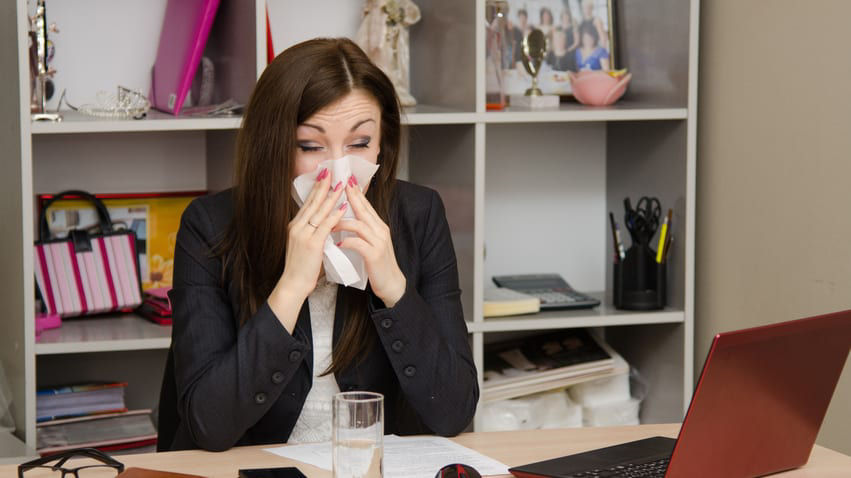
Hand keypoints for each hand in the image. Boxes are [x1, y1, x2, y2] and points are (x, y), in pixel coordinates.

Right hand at [271, 169, 347, 309]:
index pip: (308, 203)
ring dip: (331, 196)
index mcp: (295, 226)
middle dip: (323, 186)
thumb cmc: (301, 267)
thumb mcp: (304, 244)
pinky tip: (342, 207)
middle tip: (331, 171)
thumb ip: (312, 232)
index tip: (324, 177)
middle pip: (312, 202)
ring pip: (320, 211)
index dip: (317, 189)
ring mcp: (303, 234)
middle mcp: (297, 226)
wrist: (293, 283)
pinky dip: (334, 215)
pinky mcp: (312, 243)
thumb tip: (323, 222)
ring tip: (341, 184)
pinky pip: (325, 226)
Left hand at [334, 175, 405, 307]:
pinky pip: (358, 243)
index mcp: (379, 226)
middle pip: (363, 209)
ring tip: (329, 222)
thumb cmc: (378, 265)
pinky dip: (346, 242)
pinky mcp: (374, 255)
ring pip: (359, 224)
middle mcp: (380, 230)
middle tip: (338, 184)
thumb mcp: (372, 244)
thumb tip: (348, 220)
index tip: (346, 180)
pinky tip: (337, 244)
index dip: (356, 193)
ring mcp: (379, 242)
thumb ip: (363, 231)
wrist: (392, 284)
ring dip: (342, 222)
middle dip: (350, 197)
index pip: (366, 206)